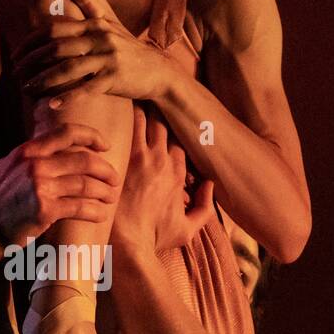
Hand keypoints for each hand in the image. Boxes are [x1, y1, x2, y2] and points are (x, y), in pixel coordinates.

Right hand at [0, 114, 120, 282]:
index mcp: (24, 152)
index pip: (65, 133)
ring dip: (104, 191)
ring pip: (85, 183)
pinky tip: (101, 214)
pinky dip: (95, 211)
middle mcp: (34, 165)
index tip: (104, 145)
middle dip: (104, 168)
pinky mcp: (45, 211)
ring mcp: (40, 188)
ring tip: (111, 196)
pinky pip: (80, 207)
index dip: (90, 136)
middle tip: (113, 177)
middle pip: (82, 160)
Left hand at [9, 0, 181, 104]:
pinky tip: (51, 104)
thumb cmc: (127, 47)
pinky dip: (67, 97)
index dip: (30, 43)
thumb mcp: (107, 21)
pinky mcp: (114, 79)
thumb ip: (86, 0)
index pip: (53, 30)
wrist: (158, 70)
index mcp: (93, 24)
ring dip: (43, 81)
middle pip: (56, 49)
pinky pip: (86, 89)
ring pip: (68, 70)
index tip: (14, 55)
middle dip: (31, 62)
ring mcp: (108, 59)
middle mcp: (99, 38)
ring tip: (27, 90)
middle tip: (15, 75)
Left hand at [112, 105, 213, 257]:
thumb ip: (204, 207)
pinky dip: (129, 112)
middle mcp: (166, 161)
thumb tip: (211, 185)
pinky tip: (122, 97)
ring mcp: (146, 157)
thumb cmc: (153, 238)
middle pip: (167, 124)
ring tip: (137, 89)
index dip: (176, 126)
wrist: (128, 243)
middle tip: (153, 92)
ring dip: (146, 105)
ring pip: (150, 120)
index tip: (171, 115)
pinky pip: (130, 125)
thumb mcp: (188, 230)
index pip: (181, 140)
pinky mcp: (127, 157)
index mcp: (180, 174)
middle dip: (162, 109)